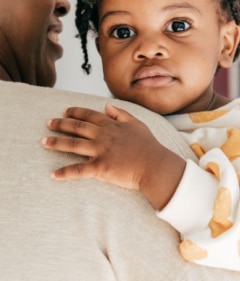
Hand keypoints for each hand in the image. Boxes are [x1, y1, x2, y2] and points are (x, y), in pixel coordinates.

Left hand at [42, 104, 185, 207]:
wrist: (155, 165)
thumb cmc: (149, 146)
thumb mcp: (137, 124)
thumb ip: (121, 113)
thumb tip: (106, 106)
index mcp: (111, 125)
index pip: (88, 115)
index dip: (75, 112)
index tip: (64, 112)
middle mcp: (103, 136)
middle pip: (76, 128)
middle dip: (60, 124)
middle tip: (48, 124)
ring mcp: (101, 151)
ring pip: (73, 145)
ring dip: (56, 143)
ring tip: (44, 142)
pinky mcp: (101, 168)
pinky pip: (78, 170)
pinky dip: (64, 172)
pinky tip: (53, 174)